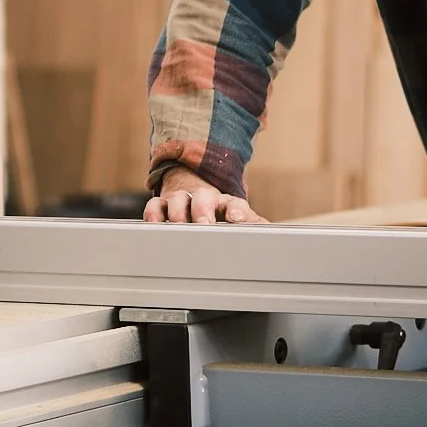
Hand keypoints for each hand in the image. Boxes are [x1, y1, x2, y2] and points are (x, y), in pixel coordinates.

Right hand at [143, 168, 266, 223]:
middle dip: (203, 210)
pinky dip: (154, 215)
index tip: (237, 219)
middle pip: (203, 197)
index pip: (235, 204)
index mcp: (226, 204)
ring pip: (177, 200)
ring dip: (178, 214)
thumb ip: (252, 225)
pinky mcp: (162, 205)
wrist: (193, 193)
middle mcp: (203, 198)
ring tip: (178, 227)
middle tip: (203, 224)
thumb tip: (273, 234)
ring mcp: (181, 200)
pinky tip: (155, 226)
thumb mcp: (236, 218)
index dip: (236, 211)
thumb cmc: (218, 212)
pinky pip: (154, 206)